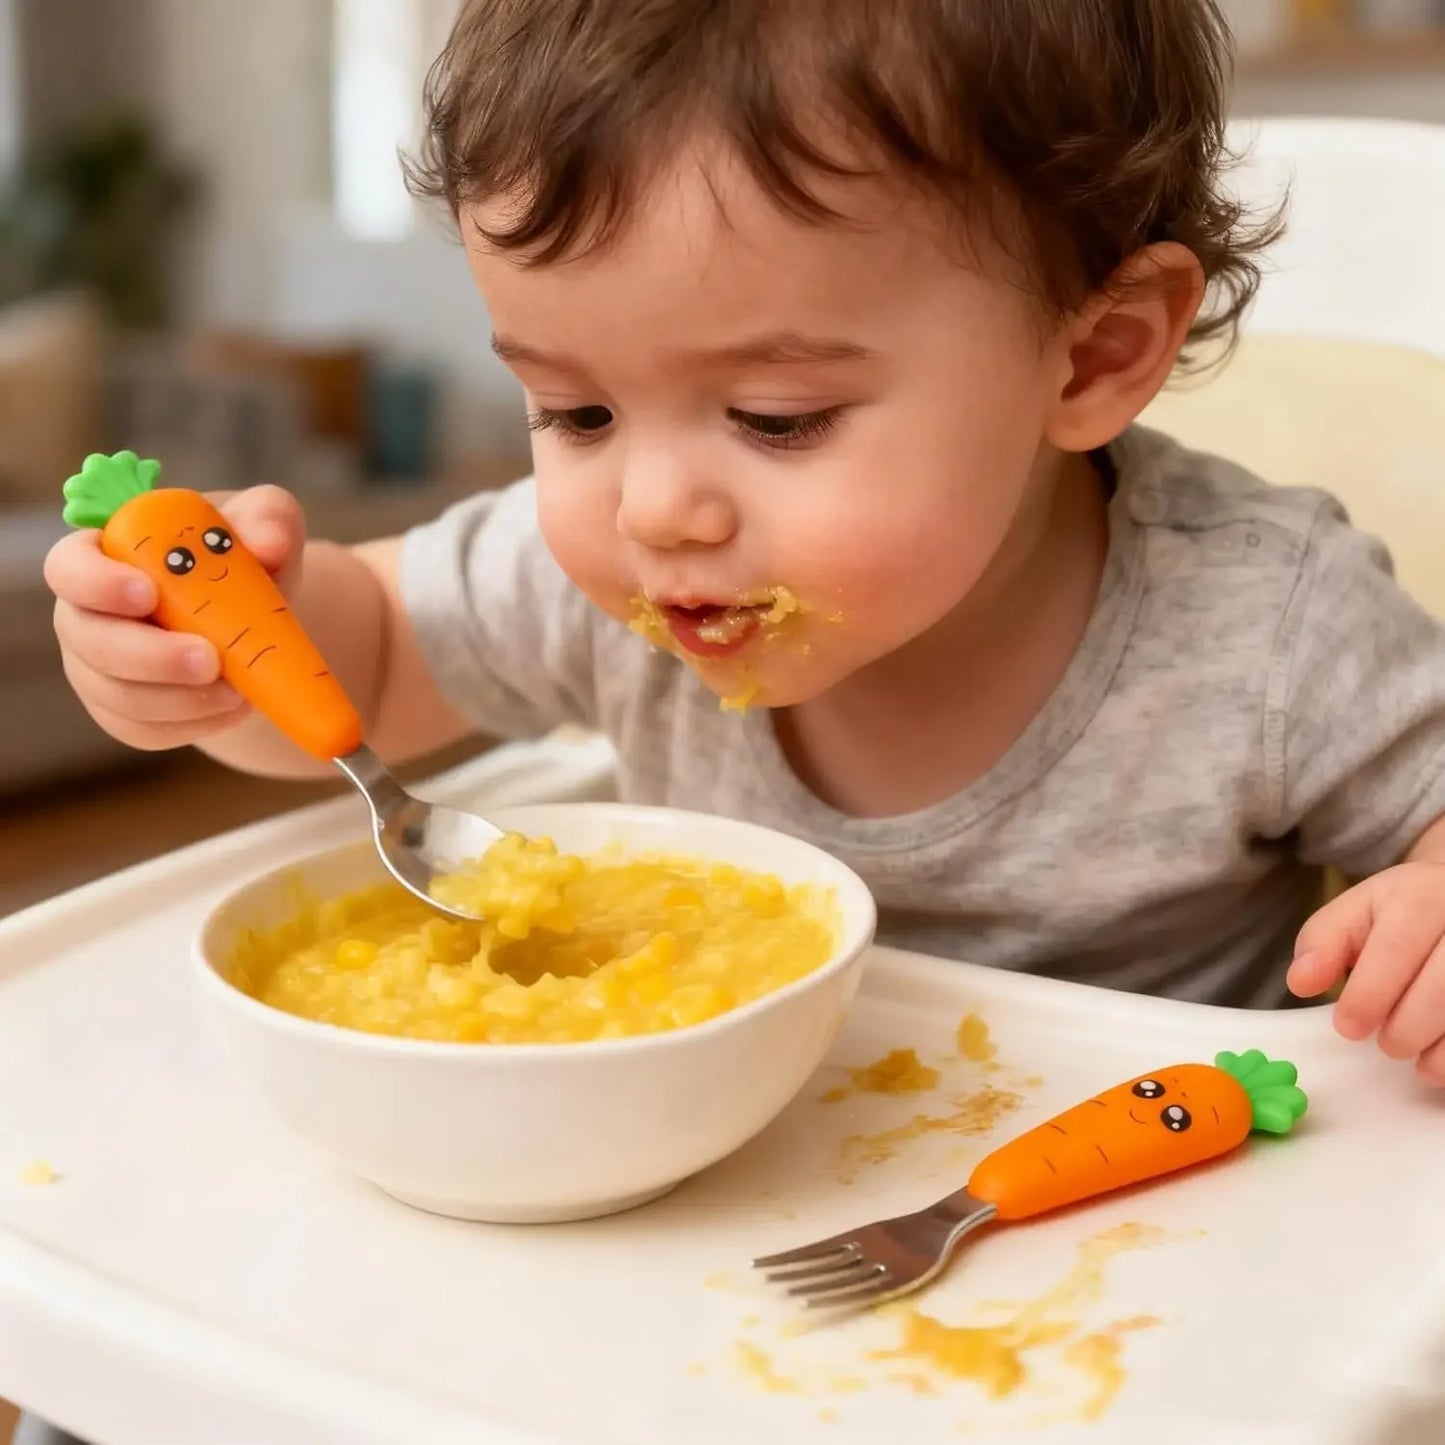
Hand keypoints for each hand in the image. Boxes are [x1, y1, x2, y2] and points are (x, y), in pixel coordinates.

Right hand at [44, 485, 306, 751]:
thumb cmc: (243, 556)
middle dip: (150, 656)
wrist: (254, 616)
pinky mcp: (125, 713)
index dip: (98, 583)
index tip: (148, 592)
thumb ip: (267, 519)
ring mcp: (99, 669)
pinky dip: (194, 724)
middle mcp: (88, 614)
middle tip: (210, 660)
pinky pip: (148, 731)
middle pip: (90, 640)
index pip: (69, 566)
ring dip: (182, 699)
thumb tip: (269, 543)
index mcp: (106, 555)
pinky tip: (234, 708)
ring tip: (240, 688)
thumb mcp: (264, 523)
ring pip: (122, 696)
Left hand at [1288, 861, 1444, 1083]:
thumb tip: (1300, 982)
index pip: (1396, 951)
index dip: (1369, 996)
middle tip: (1387, 1043)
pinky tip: (1441, 1062)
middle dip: (1406, 1028)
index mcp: (1423, 896)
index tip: (1349, 1027)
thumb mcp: (1357, 912)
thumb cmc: (1404, 912)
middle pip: (1443, 986)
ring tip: (1416, 1058)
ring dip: (1441, 1050)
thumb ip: (1322, 943)